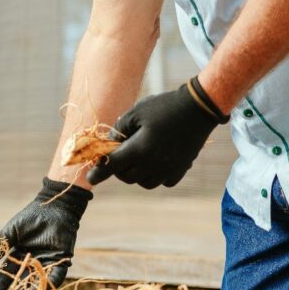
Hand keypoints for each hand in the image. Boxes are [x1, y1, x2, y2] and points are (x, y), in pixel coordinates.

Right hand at [0, 178, 92, 289]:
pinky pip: (56, 275)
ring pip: (37, 281)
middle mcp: (31, 263)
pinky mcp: (61, 261)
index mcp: (18, 256)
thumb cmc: (30, 217)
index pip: (8, 273)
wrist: (52, 207)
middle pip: (22, 281)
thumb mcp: (10, 232)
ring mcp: (46, 263)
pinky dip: (50, 282)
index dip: (2, 282)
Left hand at [87, 77, 227, 188]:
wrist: (198, 108)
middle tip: (118, 156)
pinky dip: (154, 175)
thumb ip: (118, 130)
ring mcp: (169, 169)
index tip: (90, 179)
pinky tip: (154, 162)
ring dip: (136, 174)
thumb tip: (111, 145)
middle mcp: (154, 164)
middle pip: (127, 177)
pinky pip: (162, 181)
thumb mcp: (135, 112)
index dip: (98, 174)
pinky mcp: (181, 169)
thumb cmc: (163, 106)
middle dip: (118, 169)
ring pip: (144, 183)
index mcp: (139, 149)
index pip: (112, 166)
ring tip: (137, 158)